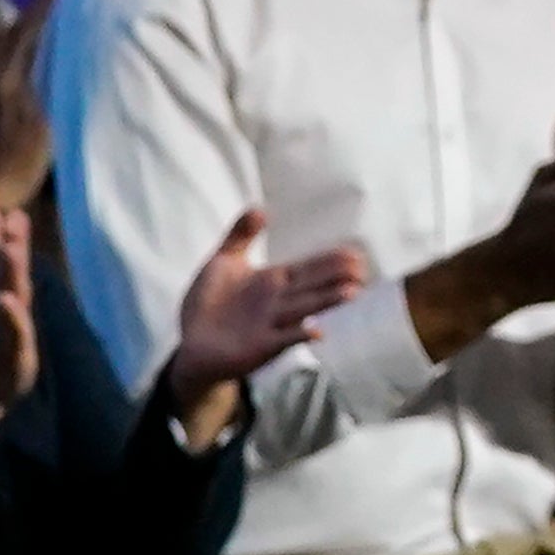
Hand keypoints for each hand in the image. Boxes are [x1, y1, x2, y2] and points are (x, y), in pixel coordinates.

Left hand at [167, 208, 366, 450]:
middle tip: (364, 269)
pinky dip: (299, 335)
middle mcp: (279, 301)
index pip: (308, 267)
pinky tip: (317, 332)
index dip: (331, 260)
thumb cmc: (208, 304)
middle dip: (338, 277)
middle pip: (314, 285)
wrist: (190, 346)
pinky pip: (283, 340)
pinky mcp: (260, 346)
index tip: (356, 252)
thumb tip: (262, 207)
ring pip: (305, 308)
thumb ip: (241, 235)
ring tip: (353, 292)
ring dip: (327, 301)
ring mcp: (272, 325)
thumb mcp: (222, 262)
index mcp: (274, 280)